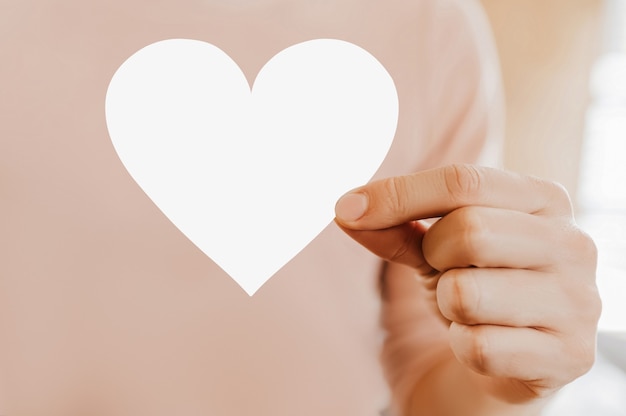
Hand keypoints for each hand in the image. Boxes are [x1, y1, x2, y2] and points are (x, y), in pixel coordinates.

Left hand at [334, 164, 600, 402]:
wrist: (515, 356)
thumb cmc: (477, 283)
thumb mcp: (435, 246)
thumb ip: (395, 225)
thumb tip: (345, 210)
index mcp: (545, 199)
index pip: (464, 181)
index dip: (398, 194)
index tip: (346, 208)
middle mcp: (573, 243)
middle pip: (467, 231)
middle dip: (434, 255)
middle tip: (446, 270)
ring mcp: (579, 302)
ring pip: (466, 293)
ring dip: (448, 305)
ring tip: (470, 308)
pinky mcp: (570, 356)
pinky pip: (477, 346)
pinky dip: (461, 345)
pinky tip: (484, 342)